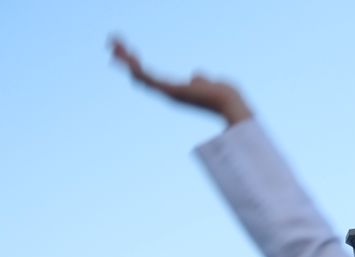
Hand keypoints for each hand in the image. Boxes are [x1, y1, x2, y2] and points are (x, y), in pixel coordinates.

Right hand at [111, 38, 251, 123]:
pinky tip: (128, 55)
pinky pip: (149, 77)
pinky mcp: (171, 91)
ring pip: (140, 76)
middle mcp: (169, 94)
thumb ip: (200, 79)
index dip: (138, 66)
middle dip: (125, 61)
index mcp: (177, 91)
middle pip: (141, 77)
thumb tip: (195, 74)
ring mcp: (169, 93)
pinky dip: (137, 67)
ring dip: (126, 60)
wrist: (231, 103)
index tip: (129, 52)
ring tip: (113, 44)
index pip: (151, 77)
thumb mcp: (208, 83)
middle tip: (112, 45)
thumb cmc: (224, 96)